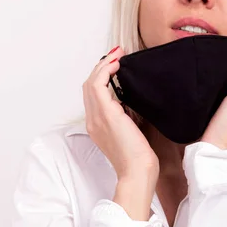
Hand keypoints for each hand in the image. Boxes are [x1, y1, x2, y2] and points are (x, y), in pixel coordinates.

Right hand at [82, 46, 159, 182]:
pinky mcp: (106, 114)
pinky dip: (105, 71)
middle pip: (88, 85)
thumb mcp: (130, 132)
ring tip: (117, 55)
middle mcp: (92, 120)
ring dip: (103, 65)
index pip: (93, 94)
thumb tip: (132, 100)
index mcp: (97, 125)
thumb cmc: (139, 157)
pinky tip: (117, 65)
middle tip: (117, 54)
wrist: (137, 172)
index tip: (115, 64)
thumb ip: (126, 116)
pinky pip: (98, 85)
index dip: (101, 76)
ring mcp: (96, 117)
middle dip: (101, 66)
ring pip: (90, 82)